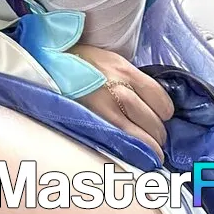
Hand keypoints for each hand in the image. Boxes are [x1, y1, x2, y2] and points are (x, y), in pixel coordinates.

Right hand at [71, 44, 173, 162]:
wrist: (50, 65)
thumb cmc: (83, 63)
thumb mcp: (112, 62)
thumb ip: (134, 81)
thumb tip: (154, 104)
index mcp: (125, 71)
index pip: (163, 102)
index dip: (164, 112)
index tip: (158, 115)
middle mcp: (119, 90)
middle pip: (156, 124)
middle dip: (158, 132)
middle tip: (151, 133)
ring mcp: (107, 109)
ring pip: (145, 138)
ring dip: (150, 145)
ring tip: (145, 144)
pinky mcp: (94, 124)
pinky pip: (126, 144)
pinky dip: (137, 151)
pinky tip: (137, 152)